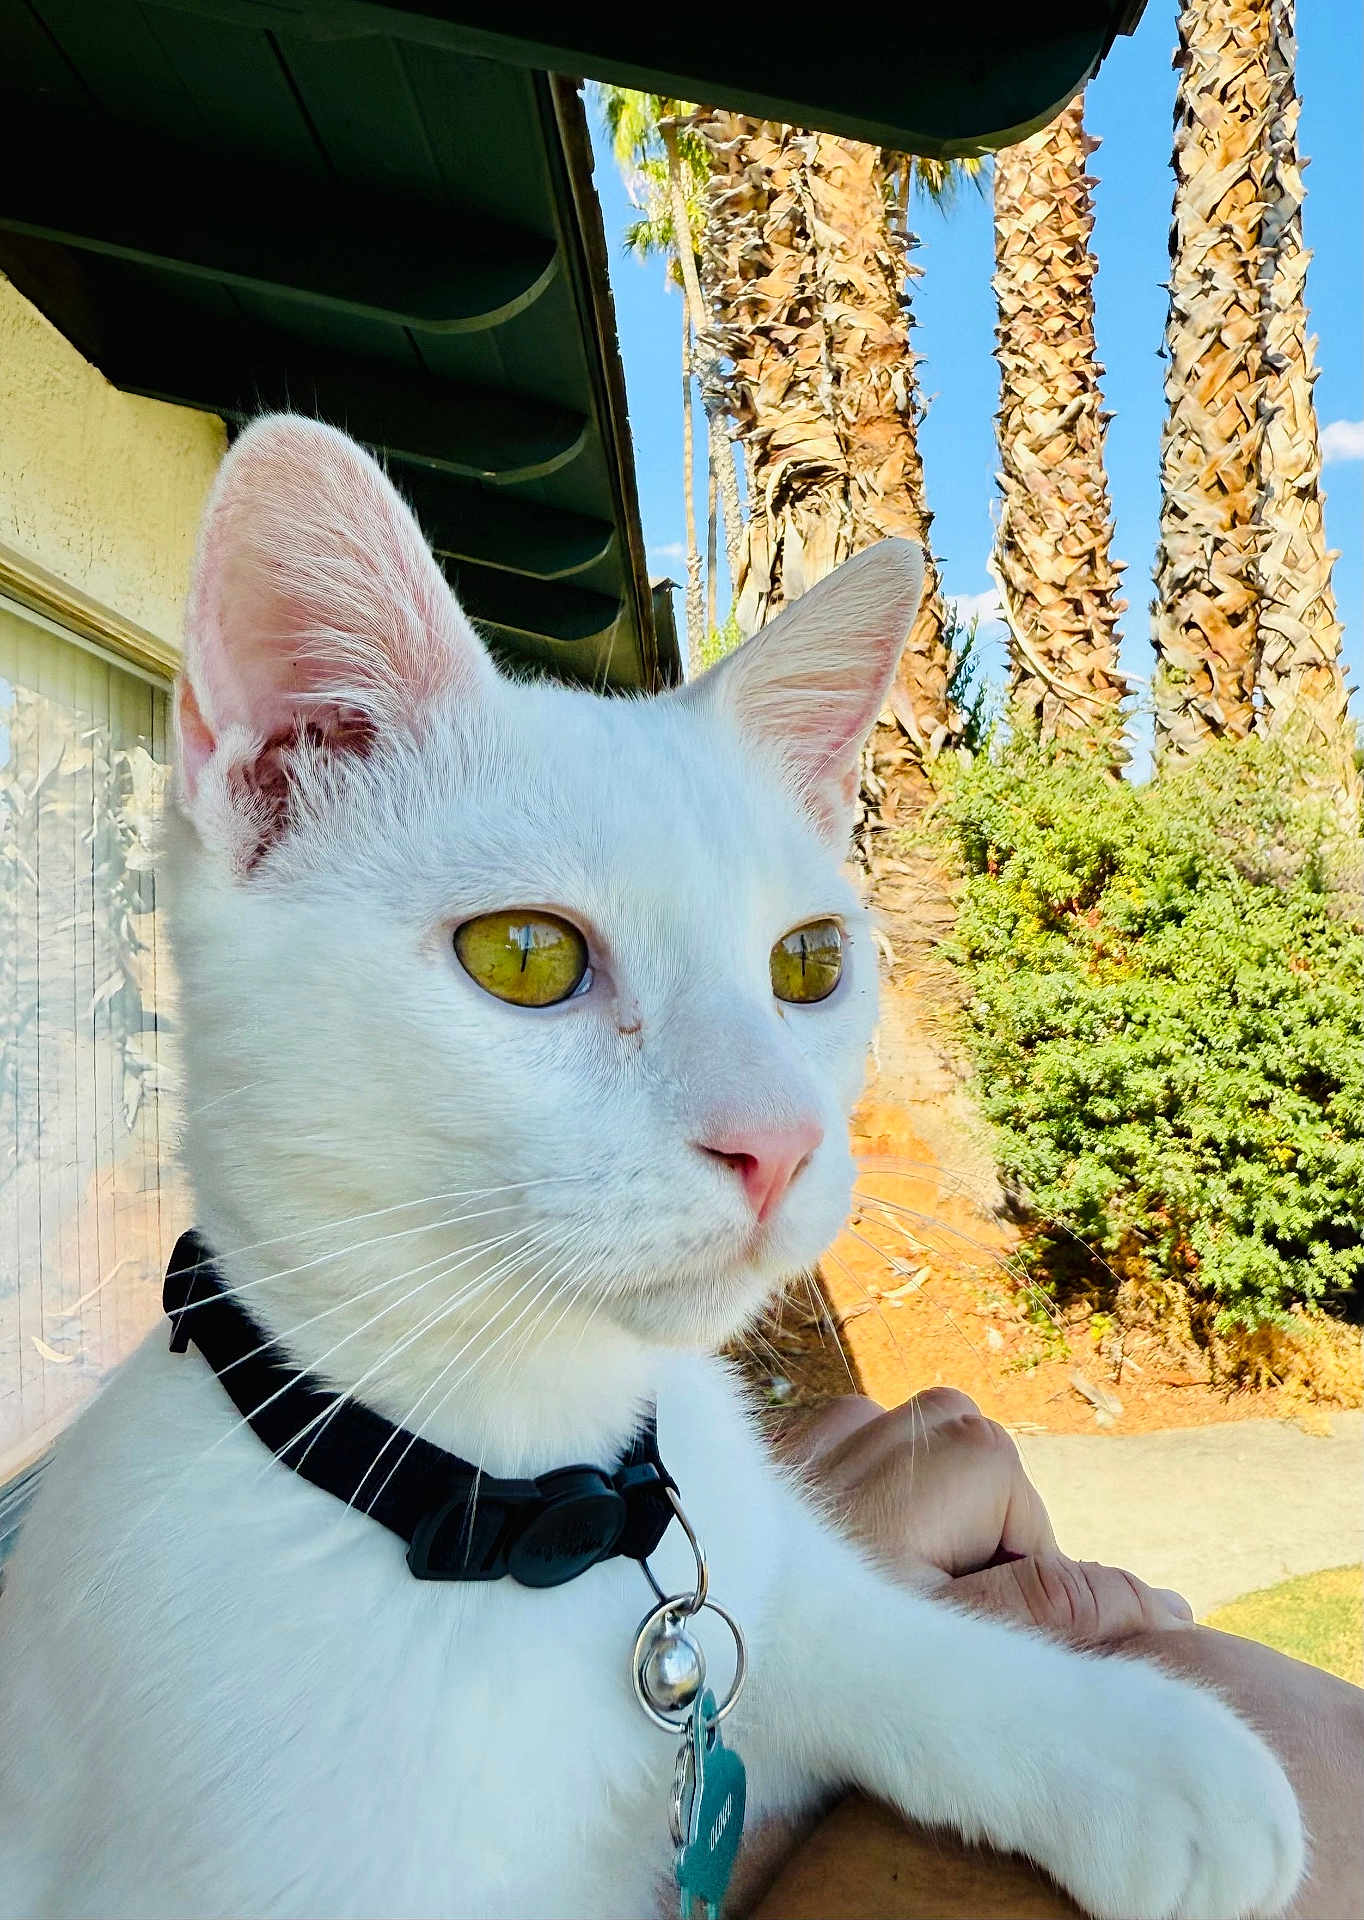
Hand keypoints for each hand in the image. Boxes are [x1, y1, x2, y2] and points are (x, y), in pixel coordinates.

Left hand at [773, 1388, 1193, 1640]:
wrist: (656, 1625)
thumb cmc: (813, 1649)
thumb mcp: (957, 1645)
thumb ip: (1062, 1614)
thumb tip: (1167, 1607)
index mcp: (950, 1448)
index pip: (1025, 1511)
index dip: (1008, 1584)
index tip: (951, 1630)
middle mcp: (887, 1413)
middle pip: (973, 1472)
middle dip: (961, 1541)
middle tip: (909, 1612)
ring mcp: (826, 1423)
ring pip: (913, 1463)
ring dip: (908, 1523)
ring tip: (863, 1589)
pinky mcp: (780, 1445)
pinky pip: (853, 1464)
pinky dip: (856, 1510)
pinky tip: (818, 1566)